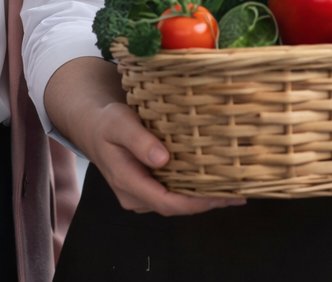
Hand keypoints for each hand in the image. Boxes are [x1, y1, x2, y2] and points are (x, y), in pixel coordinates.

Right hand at [45, 56, 241, 216]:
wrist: (94, 126)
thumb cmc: (107, 123)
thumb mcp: (119, 124)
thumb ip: (139, 141)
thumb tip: (162, 160)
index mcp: (126, 182)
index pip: (166, 202)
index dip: (195, 203)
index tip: (222, 196)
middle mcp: (134, 196)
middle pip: (175, 207)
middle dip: (206, 203)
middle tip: (237, 195)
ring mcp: (141, 195)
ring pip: (175, 203)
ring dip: (202, 199)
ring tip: (232, 190)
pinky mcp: (147, 188)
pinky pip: (173, 194)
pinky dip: (193, 190)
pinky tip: (213, 182)